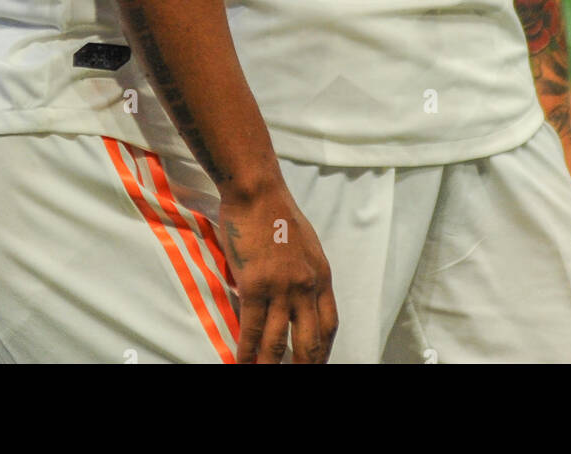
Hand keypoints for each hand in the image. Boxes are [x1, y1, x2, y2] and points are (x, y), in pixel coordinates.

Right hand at [219, 182, 337, 363]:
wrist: (257, 192)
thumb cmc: (276, 213)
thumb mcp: (305, 245)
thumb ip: (304, 274)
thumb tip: (294, 297)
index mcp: (321, 276)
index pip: (329, 326)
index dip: (323, 352)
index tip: (316, 365)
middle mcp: (307, 287)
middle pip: (310, 342)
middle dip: (304, 368)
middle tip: (296, 379)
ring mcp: (282, 288)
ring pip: (279, 343)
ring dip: (270, 367)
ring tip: (262, 378)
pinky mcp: (255, 285)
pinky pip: (252, 329)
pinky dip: (246, 352)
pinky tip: (241, 363)